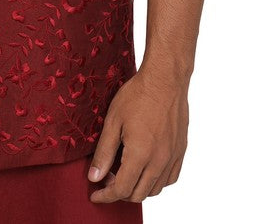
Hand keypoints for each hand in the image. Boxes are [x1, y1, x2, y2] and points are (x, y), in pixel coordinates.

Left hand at [87, 67, 188, 202]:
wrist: (165, 79)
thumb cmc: (137, 95)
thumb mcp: (113, 121)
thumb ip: (104, 152)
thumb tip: (94, 177)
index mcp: (140, 155)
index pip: (122, 190)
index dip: (106, 196)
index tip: (95, 194)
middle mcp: (159, 161)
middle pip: (138, 194)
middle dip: (119, 192)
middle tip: (107, 178)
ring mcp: (172, 157)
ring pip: (155, 189)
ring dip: (138, 188)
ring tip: (124, 171)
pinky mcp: (180, 151)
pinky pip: (169, 179)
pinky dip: (155, 181)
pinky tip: (145, 168)